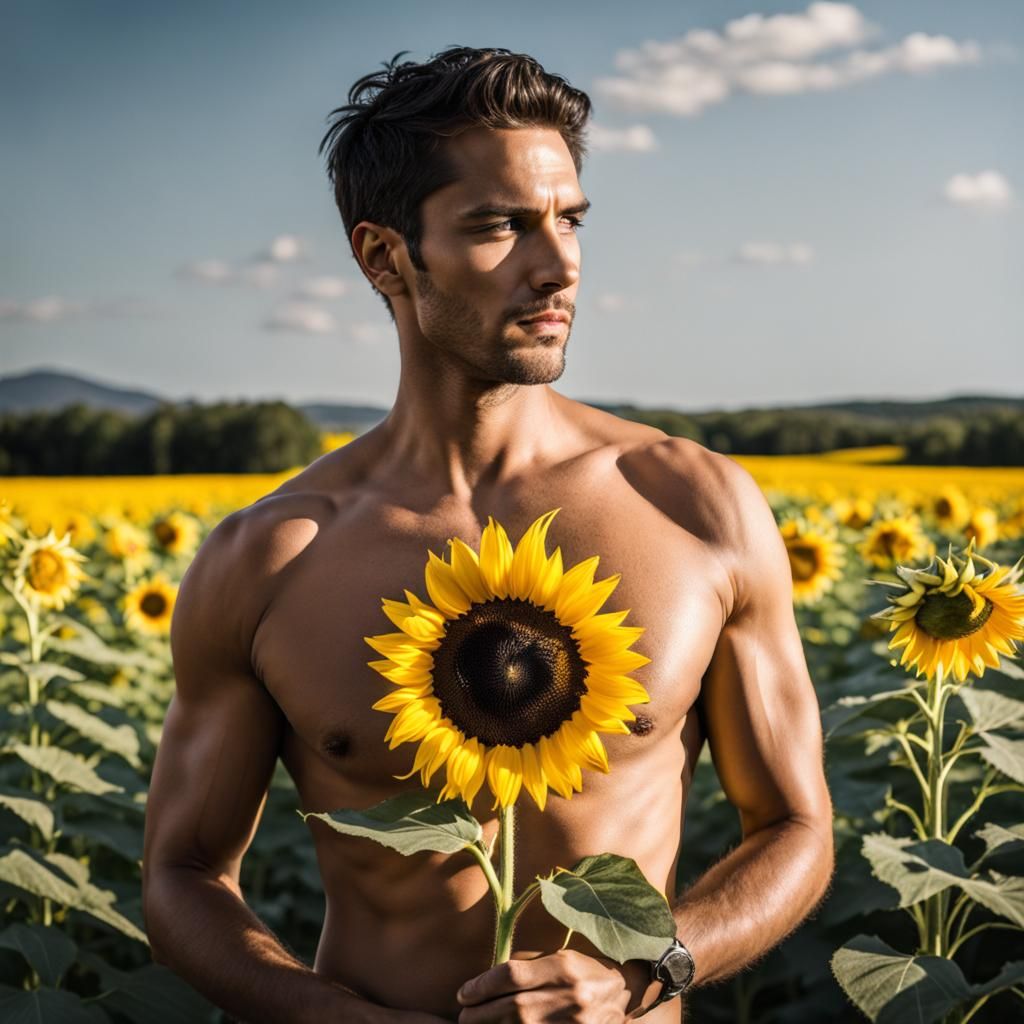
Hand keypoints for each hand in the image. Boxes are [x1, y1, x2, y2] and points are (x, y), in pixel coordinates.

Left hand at [456, 949, 649, 1022]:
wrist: (628, 992)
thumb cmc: (587, 970)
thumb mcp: (561, 958)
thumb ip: (528, 969)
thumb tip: (486, 983)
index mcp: (564, 967)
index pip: (512, 976)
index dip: (482, 986)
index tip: (464, 993)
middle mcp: (570, 997)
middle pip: (511, 1009)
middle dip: (479, 1014)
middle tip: (463, 1015)